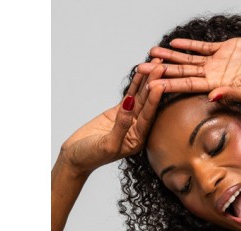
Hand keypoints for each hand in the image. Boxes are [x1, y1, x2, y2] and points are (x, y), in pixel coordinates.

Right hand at [58, 60, 165, 176]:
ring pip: (140, 97)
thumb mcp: (107, 144)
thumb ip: (120, 126)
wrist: (76, 156)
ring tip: (156, 64)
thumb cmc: (91, 155)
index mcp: (138, 140)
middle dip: (155, 85)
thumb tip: (129, 105)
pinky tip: (142, 71)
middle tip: (164, 67)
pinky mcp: (119, 112)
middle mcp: (138, 129)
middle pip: (147, 104)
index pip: (148, 117)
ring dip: (148, 81)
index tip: (161, 84)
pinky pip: (130, 95)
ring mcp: (129, 119)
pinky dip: (136, 84)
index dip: (154, 100)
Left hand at [136, 37, 240, 105]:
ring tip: (151, 54)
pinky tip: (173, 44)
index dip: (169, 85)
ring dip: (169, 58)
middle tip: (139, 70)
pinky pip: (202, 47)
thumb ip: (233, 94)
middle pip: (181, 73)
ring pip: (187, 60)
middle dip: (160, 72)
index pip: (188, 85)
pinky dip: (188, 46)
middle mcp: (214, 76)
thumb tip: (212, 97)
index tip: (151, 86)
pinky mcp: (225, 49)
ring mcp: (218, 62)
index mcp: (218, 87)